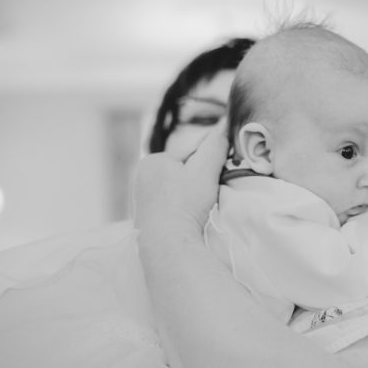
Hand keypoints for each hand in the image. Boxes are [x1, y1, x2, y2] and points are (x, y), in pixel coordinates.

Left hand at [132, 121, 228, 238]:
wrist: (166, 244)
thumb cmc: (184, 203)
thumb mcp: (205, 169)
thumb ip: (216, 145)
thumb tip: (226, 124)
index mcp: (151, 160)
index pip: (187, 156)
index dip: (205, 167)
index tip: (212, 181)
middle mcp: (141, 178)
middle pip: (181, 174)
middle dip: (195, 184)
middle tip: (204, 198)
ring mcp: (141, 200)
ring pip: (176, 192)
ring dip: (189, 199)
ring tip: (196, 211)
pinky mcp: (145, 220)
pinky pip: (169, 209)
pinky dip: (180, 212)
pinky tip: (186, 221)